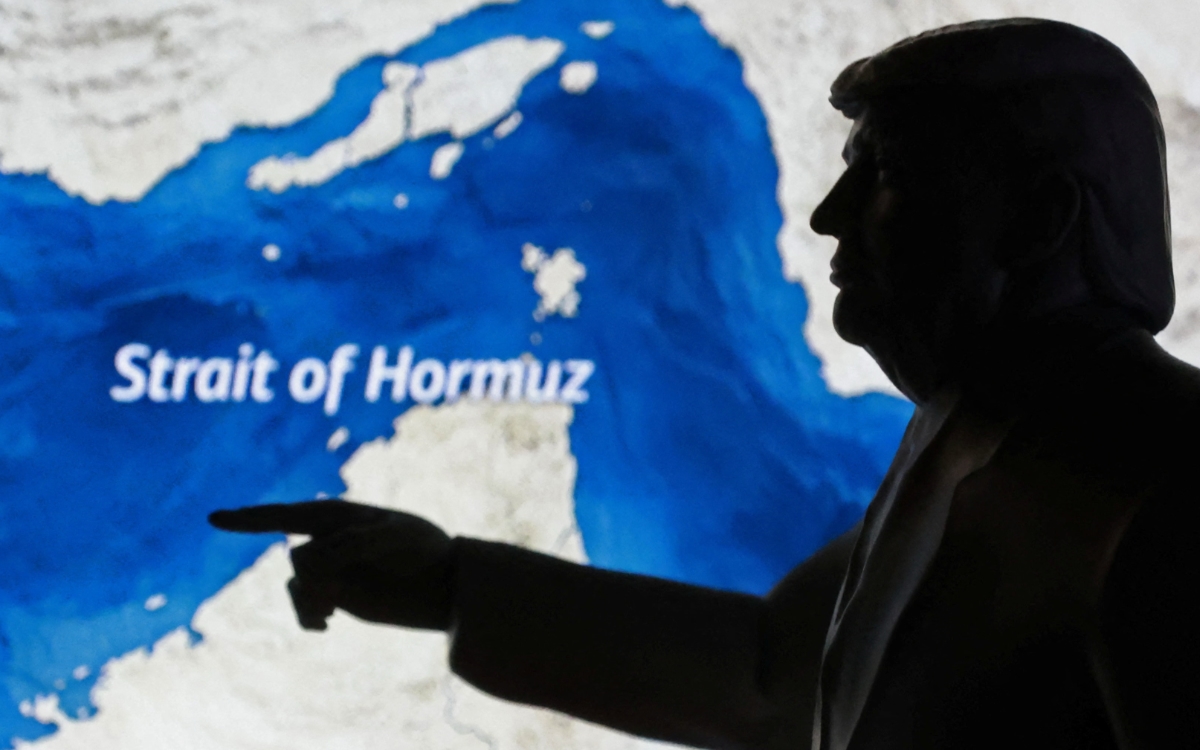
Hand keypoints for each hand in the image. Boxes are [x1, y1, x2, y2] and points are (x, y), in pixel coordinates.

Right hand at [208, 500, 452, 631]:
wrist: (444, 584)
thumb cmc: (425, 550)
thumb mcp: (395, 539)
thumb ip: (352, 545)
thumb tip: (308, 561)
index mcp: (340, 515)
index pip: (287, 515)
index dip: (249, 518)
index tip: (213, 519)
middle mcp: (328, 539)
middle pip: (297, 558)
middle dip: (316, 578)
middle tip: (339, 595)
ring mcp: (330, 568)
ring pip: (295, 584)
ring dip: (310, 600)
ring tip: (331, 614)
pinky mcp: (336, 594)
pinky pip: (303, 604)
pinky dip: (308, 616)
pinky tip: (324, 625)